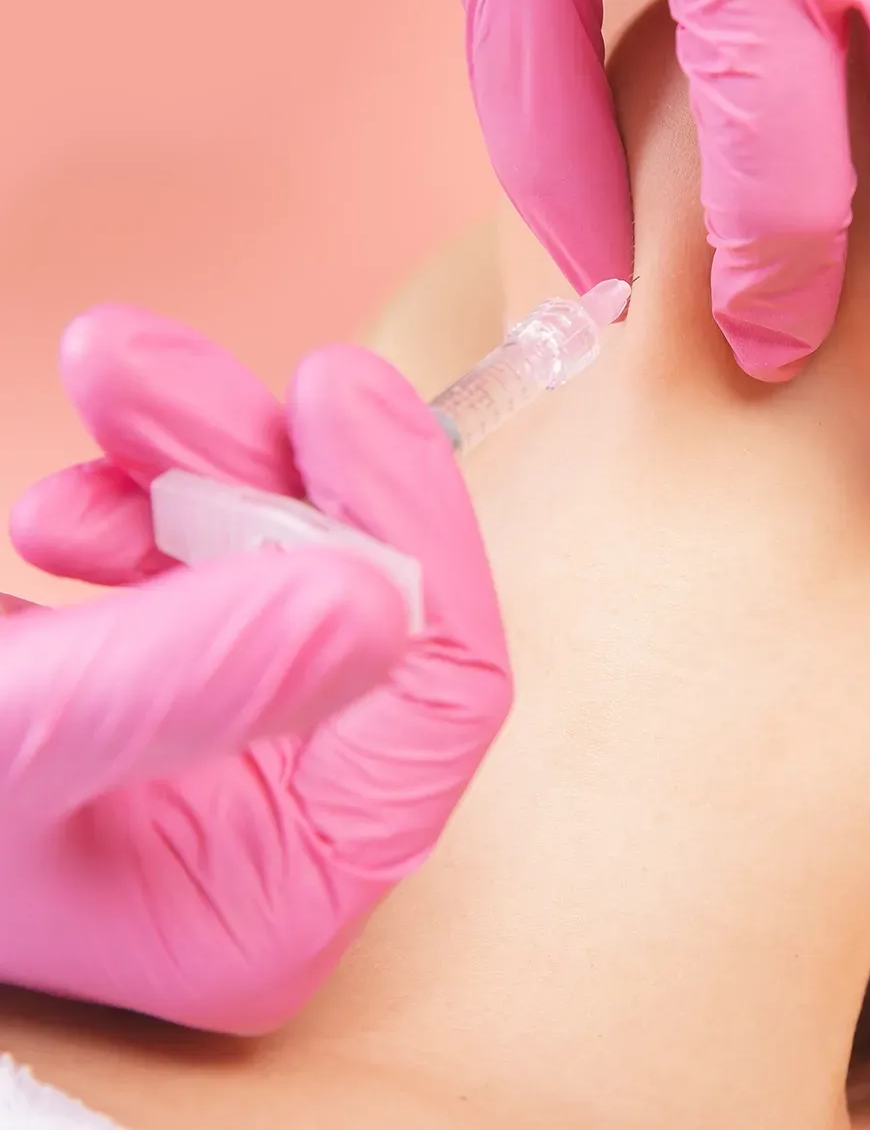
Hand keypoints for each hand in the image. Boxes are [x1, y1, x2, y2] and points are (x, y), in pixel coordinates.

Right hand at [0, 306, 510, 1032]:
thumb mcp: (11, 752)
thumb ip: (182, 684)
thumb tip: (376, 600)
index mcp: (291, 887)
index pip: (443, 692)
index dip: (410, 527)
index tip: (336, 391)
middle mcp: (290, 819)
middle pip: (361, 601)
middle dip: (261, 462)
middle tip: (152, 366)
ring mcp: (241, 752)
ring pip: (286, 563)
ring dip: (197, 461)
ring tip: (102, 381)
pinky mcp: (183, 690)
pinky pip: (212, 569)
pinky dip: (144, 509)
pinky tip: (59, 517)